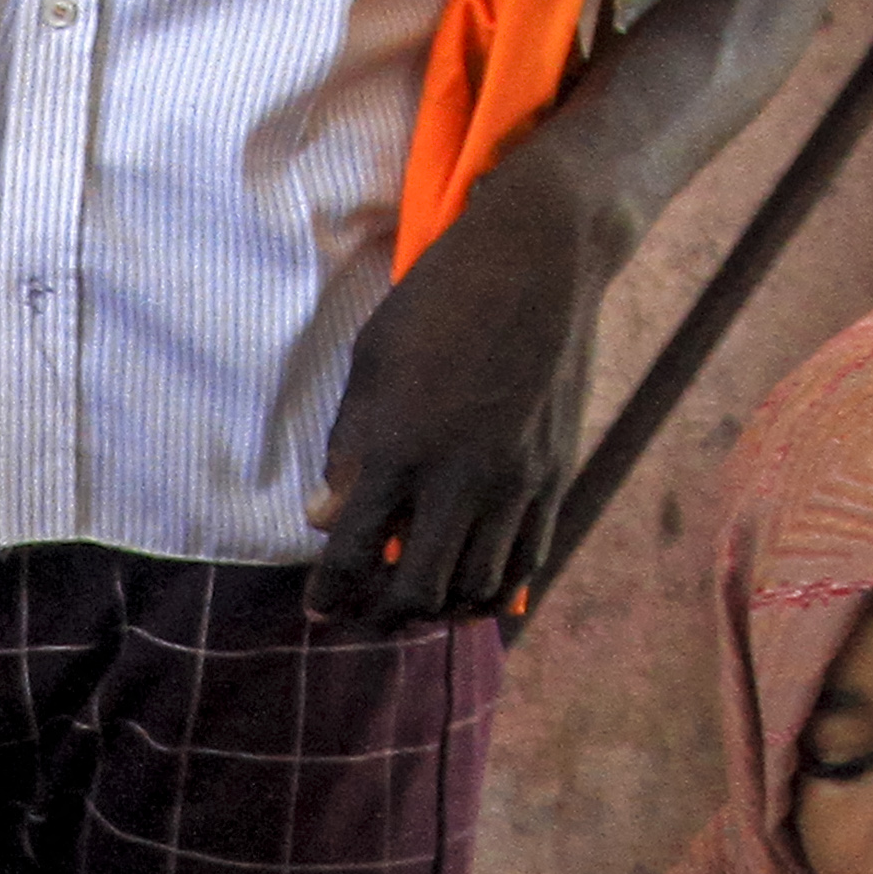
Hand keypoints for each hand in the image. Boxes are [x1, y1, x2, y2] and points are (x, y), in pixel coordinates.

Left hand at [302, 156, 624, 624]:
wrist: (541, 257)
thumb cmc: (440, 298)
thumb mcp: (371, 362)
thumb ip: (348, 447)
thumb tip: (323, 519)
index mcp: (399, 447)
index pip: (351, 555)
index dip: (329, 597)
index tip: (318, 610)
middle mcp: (459, 476)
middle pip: (416, 592)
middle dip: (381, 616)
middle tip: (365, 613)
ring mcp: (515, 480)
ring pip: (473, 588)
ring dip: (437, 608)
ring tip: (416, 601)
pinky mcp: (555, 474)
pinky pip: (525, 563)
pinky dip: (493, 592)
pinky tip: (470, 590)